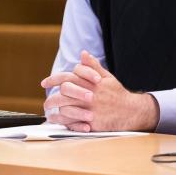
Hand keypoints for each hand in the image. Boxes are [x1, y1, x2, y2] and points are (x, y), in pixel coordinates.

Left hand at [42, 51, 158, 131]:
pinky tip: (57, 119)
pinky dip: (61, 120)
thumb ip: (93, 66)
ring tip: (49, 110)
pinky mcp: (90, 120)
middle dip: (52, 96)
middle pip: (63, 91)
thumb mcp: (107, 77)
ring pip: (64, 106)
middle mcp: (89, 93)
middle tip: (47, 101)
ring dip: (54, 108)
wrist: (130, 111)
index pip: (68, 76)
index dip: (54, 79)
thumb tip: (83, 53)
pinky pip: (70, 120)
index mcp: (92, 82)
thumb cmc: (117, 94)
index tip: (45, 83)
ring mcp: (89, 107)